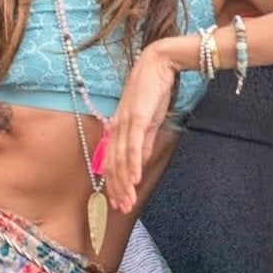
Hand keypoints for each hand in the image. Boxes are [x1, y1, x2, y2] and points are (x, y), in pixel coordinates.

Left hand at [102, 38, 186, 211]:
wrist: (160, 64)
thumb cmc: (154, 90)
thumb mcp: (150, 120)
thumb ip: (144, 141)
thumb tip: (139, 161)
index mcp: (119, 126)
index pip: (112, 159)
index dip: (113, 181)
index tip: (117, 200)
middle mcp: (118, 125)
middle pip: (113, 162)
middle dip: (116, 188)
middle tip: (121, 208)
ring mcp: (126, 121)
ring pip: (120, 158)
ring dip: (123, 182)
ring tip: (126, 200)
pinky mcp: (137, 117)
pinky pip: (133, 145)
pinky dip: (131, 163)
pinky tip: (133, 178)